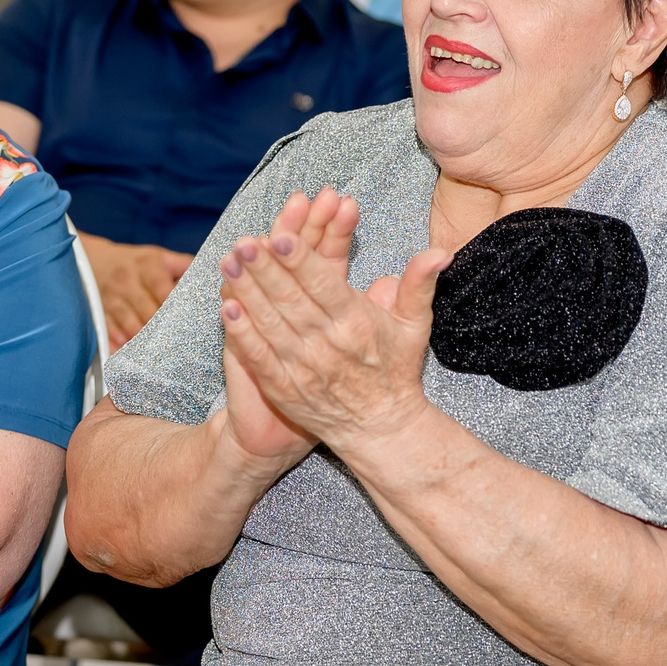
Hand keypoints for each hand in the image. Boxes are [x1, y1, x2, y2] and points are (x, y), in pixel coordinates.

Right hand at [80, 233, 194, 349]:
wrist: (97, 261)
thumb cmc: (139, 264)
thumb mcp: (161, 257)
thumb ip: (185, 267)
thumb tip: (212, 282)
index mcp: (148, 265)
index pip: (162, 288)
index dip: (173, 305)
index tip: (187, 321)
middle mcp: (128, 280)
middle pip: (146, 308)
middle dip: (161, 327)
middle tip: (177, 344)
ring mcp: (111, 296)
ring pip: (128, 320)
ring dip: (141, 337)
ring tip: (155, 353)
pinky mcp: (99, 311)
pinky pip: (108, 328)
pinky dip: (118, 341)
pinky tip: (127, 352)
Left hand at [217, 189, 447, 449]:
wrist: (380, 429)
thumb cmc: (396, 370)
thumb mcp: (414, 326)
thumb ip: (420, 284)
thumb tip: (439, 251)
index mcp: (357, 323)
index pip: (324, 285)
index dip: (300, 261)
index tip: (279, 236)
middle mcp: (327, 345)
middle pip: (290, 300)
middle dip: (264, 269)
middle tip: (242, 242)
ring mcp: (302, 369)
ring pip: (270, 323)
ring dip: (246, 292)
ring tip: (228, 261)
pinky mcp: (284, 389)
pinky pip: (259, 357)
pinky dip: (242, 333)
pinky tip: (226, 309)